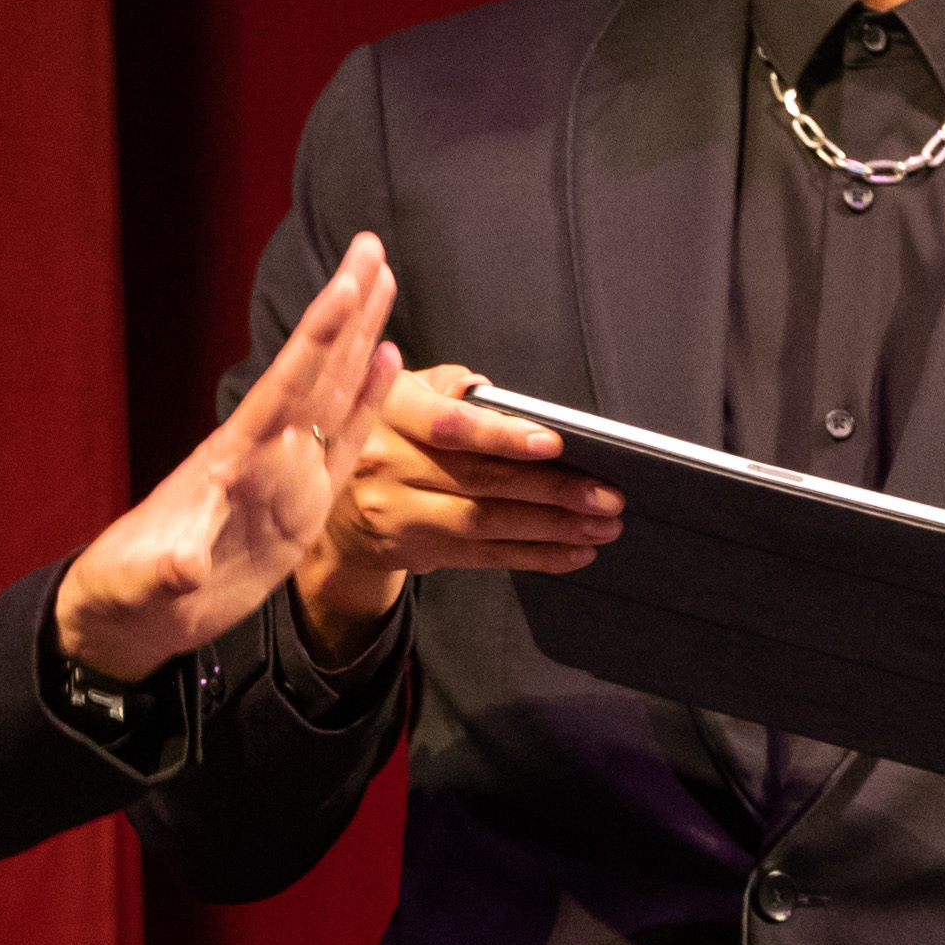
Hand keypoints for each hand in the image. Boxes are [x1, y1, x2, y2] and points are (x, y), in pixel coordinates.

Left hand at [53, 237, 404, 685]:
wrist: (133, 614)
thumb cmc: (130, 590)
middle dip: (346, 310)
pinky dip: (369, 404)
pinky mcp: (301, 508)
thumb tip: (183, 566)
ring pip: (334, 394)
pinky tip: (387, 363)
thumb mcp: (143, 582)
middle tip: (372, 246)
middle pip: (317, 370)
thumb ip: (167, 569)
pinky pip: (344, 445)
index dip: (320, 337)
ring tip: (385, 282)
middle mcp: (265, 453)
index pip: (286, 385)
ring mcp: (285, 476)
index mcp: (234, 459)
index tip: (349, 282)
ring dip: (362, 339)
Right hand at [289, 359, 625, 661]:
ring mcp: (397, 512)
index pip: (451, 426)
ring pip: (486, 522)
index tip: (556, 443)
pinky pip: (482, 556)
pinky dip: (534, 555)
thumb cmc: (389, 434)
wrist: (335, 505)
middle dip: (552, 489)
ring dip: (552, 527)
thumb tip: (500, 400)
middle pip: (480, 479)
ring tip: (603, 526)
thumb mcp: (405, 395)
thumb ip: (449, 389)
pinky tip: (574, 552)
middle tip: (608, 495)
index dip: (502, 436)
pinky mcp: (414, 549)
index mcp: (390, 412)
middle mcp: (387, 462)